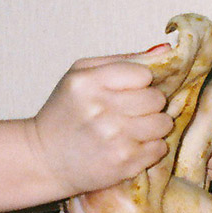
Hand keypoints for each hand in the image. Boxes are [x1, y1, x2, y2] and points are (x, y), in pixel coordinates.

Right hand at [26, 52, 173, 196]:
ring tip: (134, 129)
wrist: (45, 159)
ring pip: (163, 123)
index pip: (144, 74)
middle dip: (150, 105)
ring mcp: (114, 138)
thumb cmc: (66, 113)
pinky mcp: (123, 162)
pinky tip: (131, 146)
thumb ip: (124, 61)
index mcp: (88, 82)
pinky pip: (160, 148)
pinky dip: (151, 148)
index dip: (141, 82)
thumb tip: (166, 50)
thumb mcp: (82, 76)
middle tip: (133, 111)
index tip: (129, 91)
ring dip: (154, 127)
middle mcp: (101, 109)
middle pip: (157, 99)